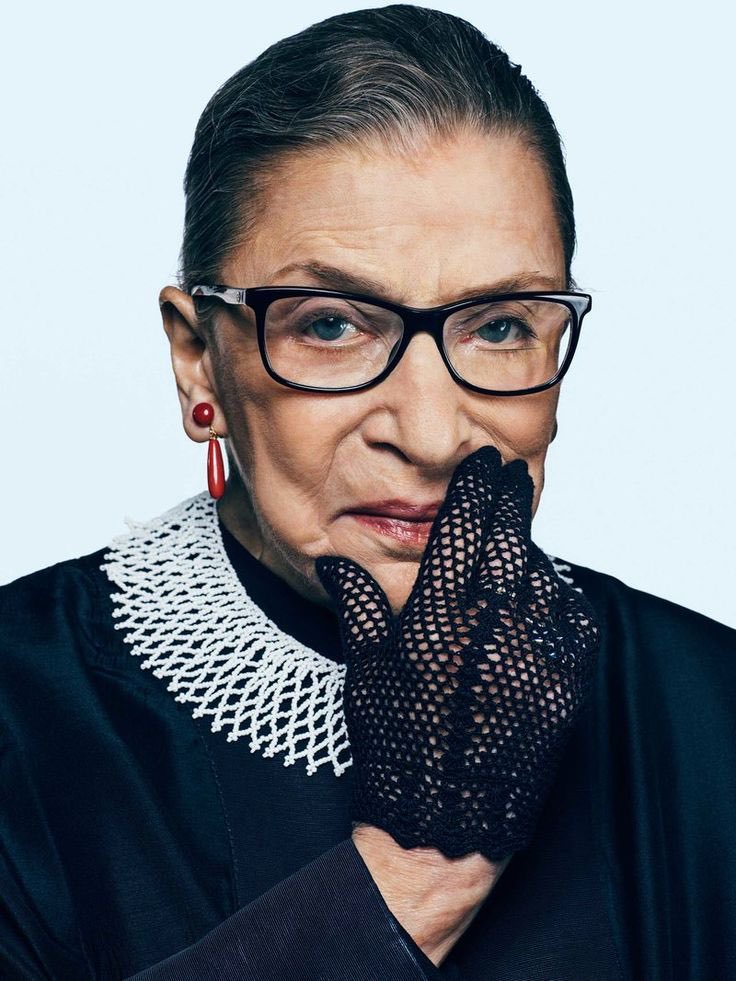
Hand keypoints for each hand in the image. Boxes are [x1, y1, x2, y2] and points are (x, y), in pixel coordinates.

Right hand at [316, 445, 600, 861]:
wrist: (446, 819)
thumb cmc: (397, 743)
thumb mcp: (366, 671)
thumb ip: (357, 604)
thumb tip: (332, 559)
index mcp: (435, 620)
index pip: (460, 532)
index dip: (473, 490)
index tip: (482, 465)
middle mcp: (488, 630)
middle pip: (506, 541)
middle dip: (508, 499)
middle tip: (507, 474)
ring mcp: (532, 656)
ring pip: (540, 575)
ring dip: (528, 548)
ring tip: (517, 537)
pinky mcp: (564, 684)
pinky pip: (571, 618)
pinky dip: (558, 594)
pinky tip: (543, 588)